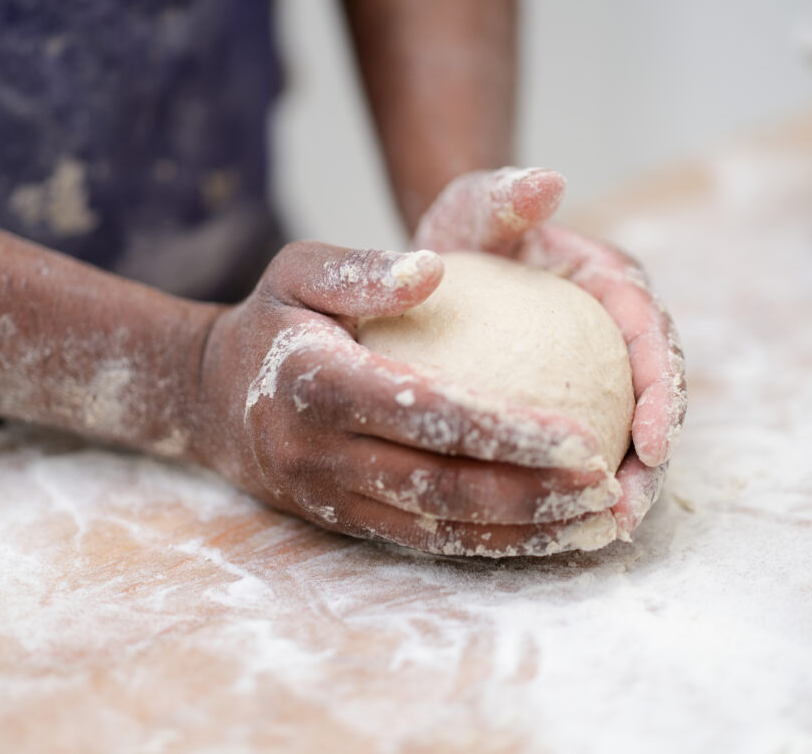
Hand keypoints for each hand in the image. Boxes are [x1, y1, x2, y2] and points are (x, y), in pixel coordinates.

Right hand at [191, 240, 627, 555]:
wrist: (206, 397)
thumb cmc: (270, 321)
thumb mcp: (297, 269)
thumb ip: (361, 267)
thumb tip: (434, 270)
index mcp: (314, 381)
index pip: (426, 412)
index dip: (507, 430)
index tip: (581, 436)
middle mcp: (318, 451)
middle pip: (441, 486)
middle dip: (532, 492)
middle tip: (605, 485)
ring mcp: (327, 495)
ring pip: (438, 528)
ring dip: (522, 531)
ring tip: (594, 520)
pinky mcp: (340, 520)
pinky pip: (422, 543)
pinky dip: (488, 544)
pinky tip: (542, 535)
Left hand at [415, 167, 686, 538]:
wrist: (452, 253)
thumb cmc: (471, 229)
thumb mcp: (480, 206)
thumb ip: (508, 196)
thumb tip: (545, 181)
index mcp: (613, 286)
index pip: (651, 337)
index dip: (661, 391)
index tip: (652, 442)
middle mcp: (615, 333)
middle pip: (652, 399)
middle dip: (651, 459)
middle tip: (627, 510)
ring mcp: (595, 369)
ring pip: (622, 432)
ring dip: (622, 483)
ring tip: (605, 530)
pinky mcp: (570, 399)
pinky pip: (581, 444)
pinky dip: (576, 481)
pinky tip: (556, 522)